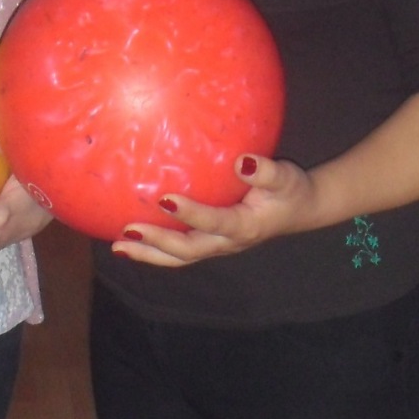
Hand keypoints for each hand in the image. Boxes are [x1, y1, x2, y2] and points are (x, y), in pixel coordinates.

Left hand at [111, 154, 319, 266]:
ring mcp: (216, 246)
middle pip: (186, 250)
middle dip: (156, 242)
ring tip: (119, 247)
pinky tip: (131, 241)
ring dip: (148, 254)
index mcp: (243, 226)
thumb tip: (243, 161)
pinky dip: (155, 250)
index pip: (213, 222)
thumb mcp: (285, 177)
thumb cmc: (289, 190)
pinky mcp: (210, 243)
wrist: (299, 210)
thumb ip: (265, 171)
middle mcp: (226, 242)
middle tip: (128, 230)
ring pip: (178, 258)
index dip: (190, 213)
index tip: (165, 199)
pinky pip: (179, 252)